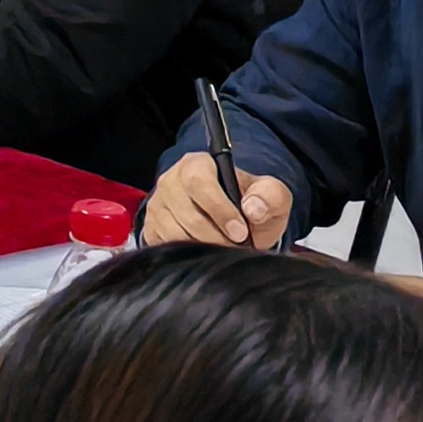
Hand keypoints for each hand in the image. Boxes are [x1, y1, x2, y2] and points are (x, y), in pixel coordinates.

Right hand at [141, 152, 291, 248]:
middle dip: (217, 236)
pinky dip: (188, 256)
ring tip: (223, 248)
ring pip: (175, 234)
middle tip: (237, 246)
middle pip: (187, 213)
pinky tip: (205, 252)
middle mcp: (171, 182)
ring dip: (204, 247)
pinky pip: (165, 247)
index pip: (198, 180)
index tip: (240, 231)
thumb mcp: (271, 196)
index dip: (219, 209)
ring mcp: (158, 207)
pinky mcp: (152, 230)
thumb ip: (270, 196)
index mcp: (197, 165)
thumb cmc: (250, 205)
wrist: (237, 222)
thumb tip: (253, 208)